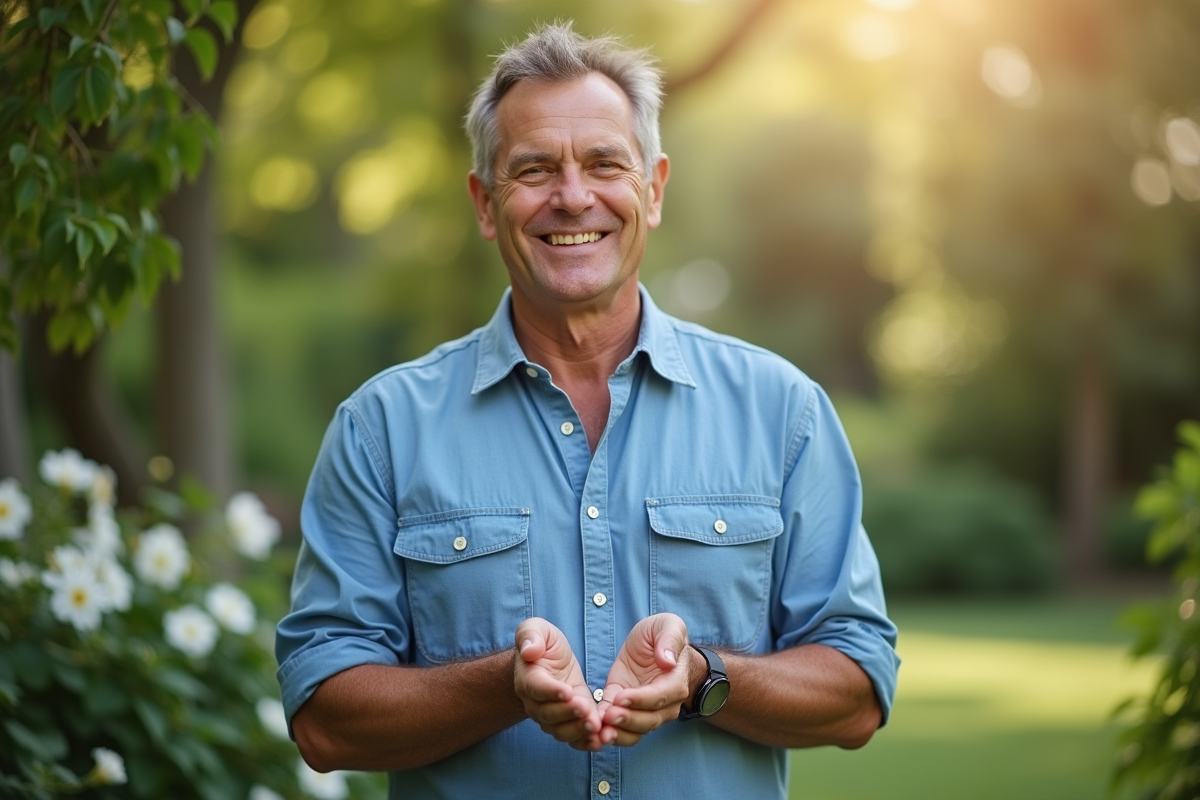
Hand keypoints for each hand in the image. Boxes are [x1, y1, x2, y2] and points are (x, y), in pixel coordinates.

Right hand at [513, 618, 603, 749]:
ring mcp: (550, 715)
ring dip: (578, 730)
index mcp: (527, 677)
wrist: (547, 662)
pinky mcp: (567, 721)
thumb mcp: (536, 629)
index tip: (567, 691)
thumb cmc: (542, 644)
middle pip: (548, 714)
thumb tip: (529, 650)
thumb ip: (530, 635)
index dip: (551, 691)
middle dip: (568, 713)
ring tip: (595, 725)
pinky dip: (585, 742)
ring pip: (559, 730)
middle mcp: (535, 702)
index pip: (536, 687)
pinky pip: (572, 737)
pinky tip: (600, 740)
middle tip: (586, 709)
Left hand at [597, 613, 694, 746]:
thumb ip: (670, 641)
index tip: (622, 697)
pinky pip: (621, 726)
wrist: (653, 644)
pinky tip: (595, 731)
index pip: (660, 696)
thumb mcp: (669, 626)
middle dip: (628, 720)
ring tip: (602, 732)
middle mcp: (665, 702)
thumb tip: (668, 662)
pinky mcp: (626, 708)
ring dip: (619, 733)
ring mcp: (646, 709)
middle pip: (649, 719)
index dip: (641, 699)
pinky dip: (610, 731)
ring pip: (637, 730)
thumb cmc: (664, 634)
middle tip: (608, 717)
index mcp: (675, 681)